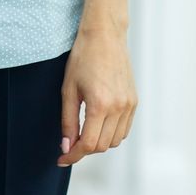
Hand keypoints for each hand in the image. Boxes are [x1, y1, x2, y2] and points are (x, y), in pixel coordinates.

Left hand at [57, 26, 137, 166]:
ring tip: (82, 133)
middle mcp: (119, 108)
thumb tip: (66, 146)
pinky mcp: (134, 101)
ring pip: (115, 140)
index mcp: (100, 105)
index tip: (61, 159)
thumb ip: (67, 121)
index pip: (88, 144)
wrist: (105, 36)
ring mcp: (129, 105)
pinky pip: (124, 129)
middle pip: (102, 146)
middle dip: (84, 150)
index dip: (73, 156)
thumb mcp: (68, 89)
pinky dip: (111, 133)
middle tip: (68, 145)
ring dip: (98, 143)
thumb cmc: (83, 58)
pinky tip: (98, 125)